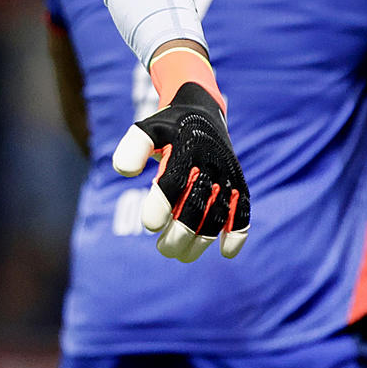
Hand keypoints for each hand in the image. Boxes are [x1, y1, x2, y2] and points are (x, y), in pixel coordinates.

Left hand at [112, 82, 250, 260]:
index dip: (163, 205)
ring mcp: (226, 174)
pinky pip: (242, 210)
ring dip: (203, 240)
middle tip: (163, 249)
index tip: (150, 225)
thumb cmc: (168, 129)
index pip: (175, 180)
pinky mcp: (238, 183)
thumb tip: (124, 171)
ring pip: (218, 213)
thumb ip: (134, 147)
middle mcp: (210, 161)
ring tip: (182, 255)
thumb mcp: (148, 130)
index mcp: (186, 147)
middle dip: (181, 233)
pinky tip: (226, 252)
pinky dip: (238, 231)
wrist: (201, 112)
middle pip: (197, 204)